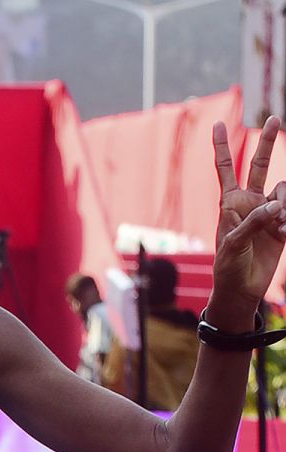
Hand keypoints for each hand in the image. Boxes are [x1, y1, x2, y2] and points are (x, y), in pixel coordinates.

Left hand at [211, 116, 285, 329]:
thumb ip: (253, 221)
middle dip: (268, 143)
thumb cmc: (228, 265)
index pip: (226, 169)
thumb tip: (276, 204)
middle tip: (274, 118)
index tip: (218, 123)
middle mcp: (250, 202)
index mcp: (230, 202)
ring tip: (277, 226)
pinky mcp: (284, 225)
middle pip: (260, 166)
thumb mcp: (233, 243)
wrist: (242, 287)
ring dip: (285, 204)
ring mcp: (269, 212)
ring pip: (284, 190)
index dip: (222, 147)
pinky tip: (282, 235)